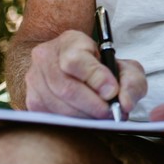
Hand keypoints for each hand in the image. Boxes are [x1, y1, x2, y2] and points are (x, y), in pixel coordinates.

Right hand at [24, 30, 146, 118]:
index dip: (95, 78)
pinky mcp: (31, 100)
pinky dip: (73, 122)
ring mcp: (34, 79)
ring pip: (57, 105)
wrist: (75, 68)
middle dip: (92, 105)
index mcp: (69, 42)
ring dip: (84, 116)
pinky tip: (87, 119)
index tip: (112, 92)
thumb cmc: (103, 68)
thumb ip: (131, 82)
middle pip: (65, 87)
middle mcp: (46, 57)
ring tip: (102, 117)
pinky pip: (51, 116)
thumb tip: (124, 103)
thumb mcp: (125, 67)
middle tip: (111, 113)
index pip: (75, 61)